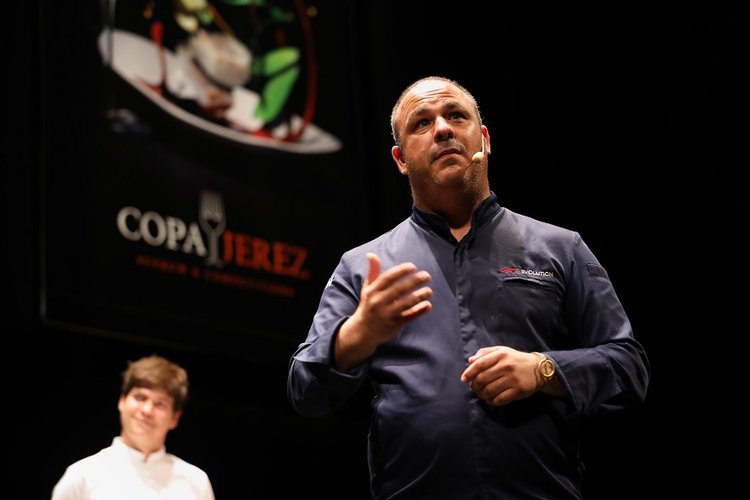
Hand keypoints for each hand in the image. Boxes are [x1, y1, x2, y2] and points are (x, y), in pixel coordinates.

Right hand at [335, 253, 432, 371]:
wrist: (362, 332)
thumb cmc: (367, 306)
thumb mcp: (367, 289)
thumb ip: (372, 272)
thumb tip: (371, 254)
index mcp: (372, 291)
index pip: (387, 278)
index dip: (400, 271)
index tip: (412, 266)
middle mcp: (378, 302)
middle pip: (398, 290)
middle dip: (413, 281)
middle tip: (426, 275)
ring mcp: (386, 315)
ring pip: (405, 304)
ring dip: (418, 296)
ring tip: (429, 291)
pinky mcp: (394, 325)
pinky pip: (408, 317)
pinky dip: (418, 311)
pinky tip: (428, 305)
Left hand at [460, 346, 540, 405]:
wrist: (538, 369)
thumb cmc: (515, 360)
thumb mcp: (501, 351)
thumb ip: (485, 353)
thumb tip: (470, 360)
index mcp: (500, 355)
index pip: (479, 364)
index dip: (468, 373)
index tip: (464, 379)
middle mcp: (506, 366)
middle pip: (482, 379)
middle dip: (474, 386)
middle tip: (474, 388)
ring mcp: (513, 379)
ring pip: (489, 390)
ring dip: (481, 395)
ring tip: (481, 394)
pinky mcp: (518, 390)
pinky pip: (500, 399)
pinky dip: (491, 402)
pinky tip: (490, 400)